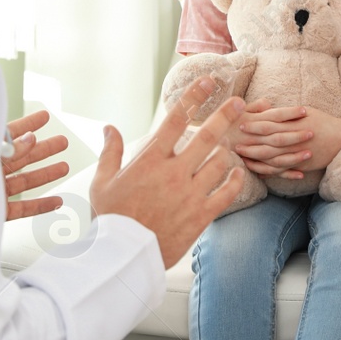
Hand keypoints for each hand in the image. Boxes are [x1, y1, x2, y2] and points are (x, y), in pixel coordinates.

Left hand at [3, 109, 70, 220]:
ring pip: (25, 181)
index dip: (29, 124)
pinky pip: (22, 208)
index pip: (10, 134)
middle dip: (44, 149)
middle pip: (22, 157)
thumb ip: (10, 147)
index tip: (44, 116)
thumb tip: (29, 138)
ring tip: (64, 167)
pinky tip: (56, 201)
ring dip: (46, 174)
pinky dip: (40, 205)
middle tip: (62, 142)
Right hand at [91, 76, 245, 267]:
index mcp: (149, 161)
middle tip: (239, 102)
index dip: (193, 96)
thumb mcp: (102, 183)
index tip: (207, 81)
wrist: (122, 258)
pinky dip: (235, 181)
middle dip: (225, 115)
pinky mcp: (201, 216)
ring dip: (226, 151)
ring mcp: (190, 194)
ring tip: (229, 144)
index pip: (175, 119)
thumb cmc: (109, 219)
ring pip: (219, 163)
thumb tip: (109, 127)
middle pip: (206, 136)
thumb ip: (110, 152)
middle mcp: (173, 173)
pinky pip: (226, 194)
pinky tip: (237, 173)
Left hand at [232, 103, 340, 178]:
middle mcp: (295, 139)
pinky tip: (258, 172)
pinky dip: (270, 172)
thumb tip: (266, 110)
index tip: (241, 125)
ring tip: (243, 159)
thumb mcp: (306, 112)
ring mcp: (298, 154)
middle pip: (269, 143)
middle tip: (235, 145)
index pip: (271, 124)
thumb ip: (286, 113)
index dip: (255, 125)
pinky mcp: (302, 165)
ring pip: (274, 159)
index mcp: (295, 123)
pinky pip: (283, 170)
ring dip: (257, 160)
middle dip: (251, 144)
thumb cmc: (322, 121)